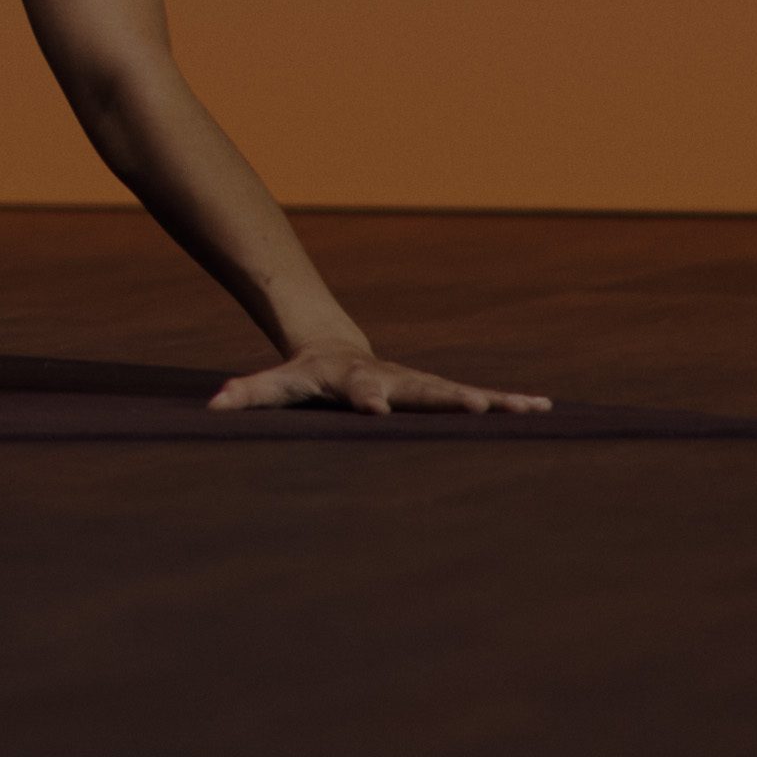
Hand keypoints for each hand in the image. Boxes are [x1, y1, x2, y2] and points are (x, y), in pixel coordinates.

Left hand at [213, 343, 550, 416]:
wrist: (333, 346)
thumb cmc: (305, 374)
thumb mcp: (276, 384)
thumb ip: (249, 394)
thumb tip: (212, 408)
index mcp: (353, 379)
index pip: (359, 389)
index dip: (368, 399)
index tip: (380, 410)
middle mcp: (393, 377)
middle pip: (422, 388)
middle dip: (448, 399)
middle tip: (479, 410)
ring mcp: (419, 382)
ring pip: (458, 391)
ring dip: (494, 402)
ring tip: (530, 410)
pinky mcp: (438, 390)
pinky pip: (477, 396)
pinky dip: (508, 402)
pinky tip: (544, 408)